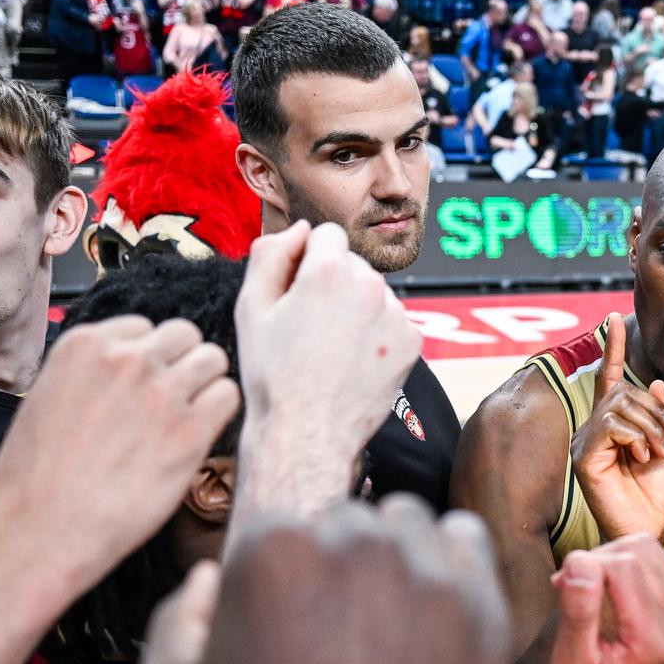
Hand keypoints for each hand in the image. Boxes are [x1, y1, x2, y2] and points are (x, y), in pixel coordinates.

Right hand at [0, 316, 239, 595]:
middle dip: (180, 364)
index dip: (147, 358)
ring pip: (212, 360)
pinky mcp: (189, 431)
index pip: (143, 328)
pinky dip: (218, 413)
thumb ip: (91, 375)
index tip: (140, 386)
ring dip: (204, 385)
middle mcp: (127, 359)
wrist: (39, 530)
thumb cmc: (34, 478)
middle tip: (171, 401)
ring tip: (186, 418)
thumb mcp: (47, 398)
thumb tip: (124, 374)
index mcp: (85, 345)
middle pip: (184, 335)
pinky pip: (227, 397)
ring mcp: (161, 392)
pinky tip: (196, 437)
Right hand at [234, 221, 420, 511]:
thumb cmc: (273, 374)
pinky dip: (377, 335)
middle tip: (309, 327)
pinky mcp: (412, 342)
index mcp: (328, 271)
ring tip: (330, 349)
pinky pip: (393, 322)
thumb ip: (270, 254)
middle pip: (352, 264)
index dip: (308, 258)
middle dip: (333, 284)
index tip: (297, 290)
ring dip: (356, 308)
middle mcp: (369, 286)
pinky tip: (353, 361)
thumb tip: (300, 230)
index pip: (326, 234)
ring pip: (374, 293)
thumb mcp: (251, 308)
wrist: (307, 434)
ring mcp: (395, 315)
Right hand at [547, 536, 663, 663]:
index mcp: (656, 642)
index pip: (622, 565)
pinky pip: (658, 558)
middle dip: (599, 561)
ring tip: (594, 592)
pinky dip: (630, 567)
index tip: (565, 589)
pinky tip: (614, 594)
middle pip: (637, 551)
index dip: (586, 566)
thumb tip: (580, 561)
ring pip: (648, 548)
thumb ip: (578, 613)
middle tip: (577, 591)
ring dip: (614, 561)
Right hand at [570, 313, 663, 541]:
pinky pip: (612, 425)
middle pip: (625, 392)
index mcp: (616, 424)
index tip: (614, 318)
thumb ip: (663, 415)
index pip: (611, 377)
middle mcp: (595, 428)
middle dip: (658, 411)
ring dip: (652, 427)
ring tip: (662, 453)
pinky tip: (643, 458)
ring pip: (620, 406)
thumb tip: (657, 383)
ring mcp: (587, 441)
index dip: (613, 348)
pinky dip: (636, 437)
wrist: (649, 527)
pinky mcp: (584, 456)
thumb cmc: (656, 494)